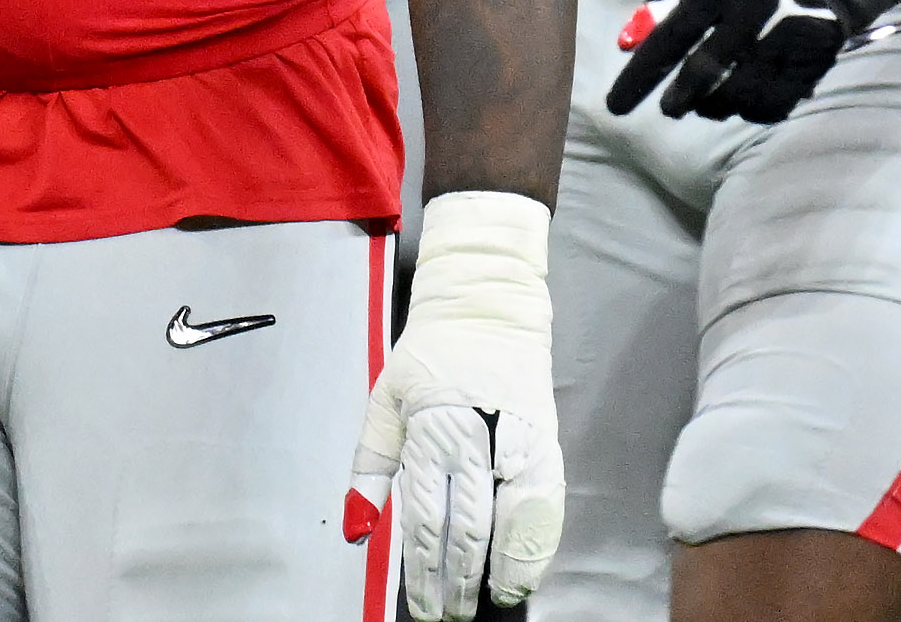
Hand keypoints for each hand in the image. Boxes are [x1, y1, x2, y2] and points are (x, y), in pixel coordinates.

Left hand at [347, 191, 564, 618]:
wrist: (487, 308)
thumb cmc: (430, 355)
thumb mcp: (384, 401)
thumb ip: (369, 466)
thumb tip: (356, 527)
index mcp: (430, 434)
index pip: (425, 522)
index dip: (423, 573)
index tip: (420, 606)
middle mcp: (474, 441)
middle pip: (465, 531)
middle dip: (457, 583)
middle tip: (449, 617)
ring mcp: (515, 442)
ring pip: (509, 522)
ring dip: (498, 571)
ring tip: (489, 602)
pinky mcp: (544, 440)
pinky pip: (544, 503)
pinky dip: (536, 542)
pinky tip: (526, 569)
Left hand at [605, 0, 900, 123]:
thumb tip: (630, 37)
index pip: (674, 36)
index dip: (642, 74)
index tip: (617, 104)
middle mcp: (759, 11)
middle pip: (704, 71)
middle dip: (677, 97)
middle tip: (665, 108)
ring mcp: (790, 39)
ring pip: (737, 94)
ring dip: (711, 105)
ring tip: (698, 102)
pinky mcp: (815, 62)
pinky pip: (773, 104)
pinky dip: (748, 110)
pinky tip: (737, 102)